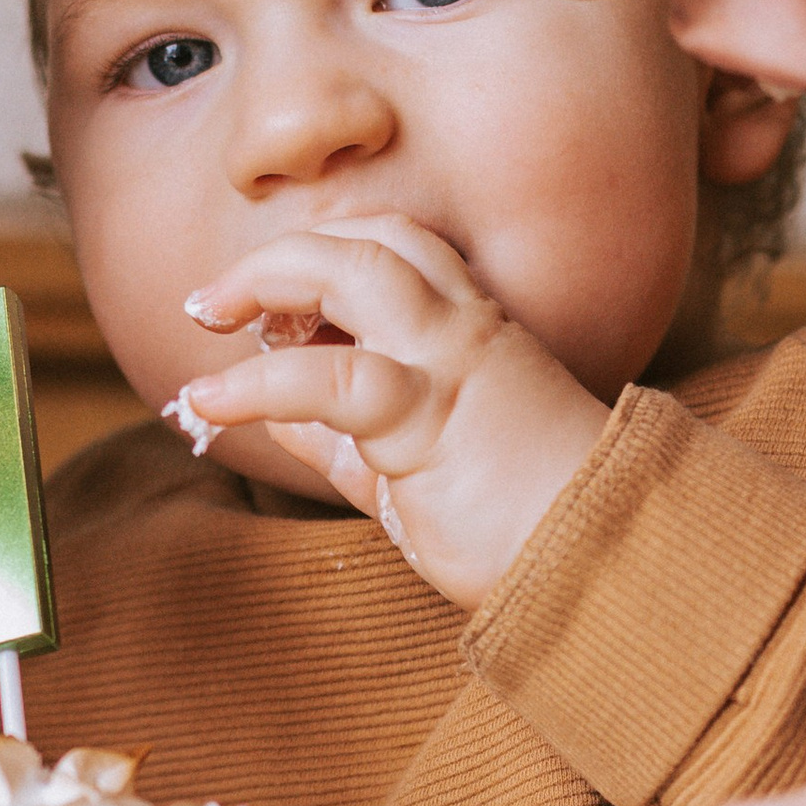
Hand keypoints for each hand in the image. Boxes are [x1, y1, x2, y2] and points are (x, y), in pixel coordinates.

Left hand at [172, 213, 609, 609]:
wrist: (600, 567)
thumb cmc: (523, 528)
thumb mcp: (415, 474)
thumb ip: (350, 444)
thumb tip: (280, 423)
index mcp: (473, 331)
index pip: (393, 249)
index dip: (319, 254)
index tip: (262, 302)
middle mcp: (464, 328)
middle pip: (368, 238)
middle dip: (280, 253)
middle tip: (212, 298)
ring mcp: (450, 362)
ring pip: (351, 271)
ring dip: (264, 279)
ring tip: (204, 315)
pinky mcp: (428, 416)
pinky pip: (326, 379)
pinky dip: (253, 381)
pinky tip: (206, 399)